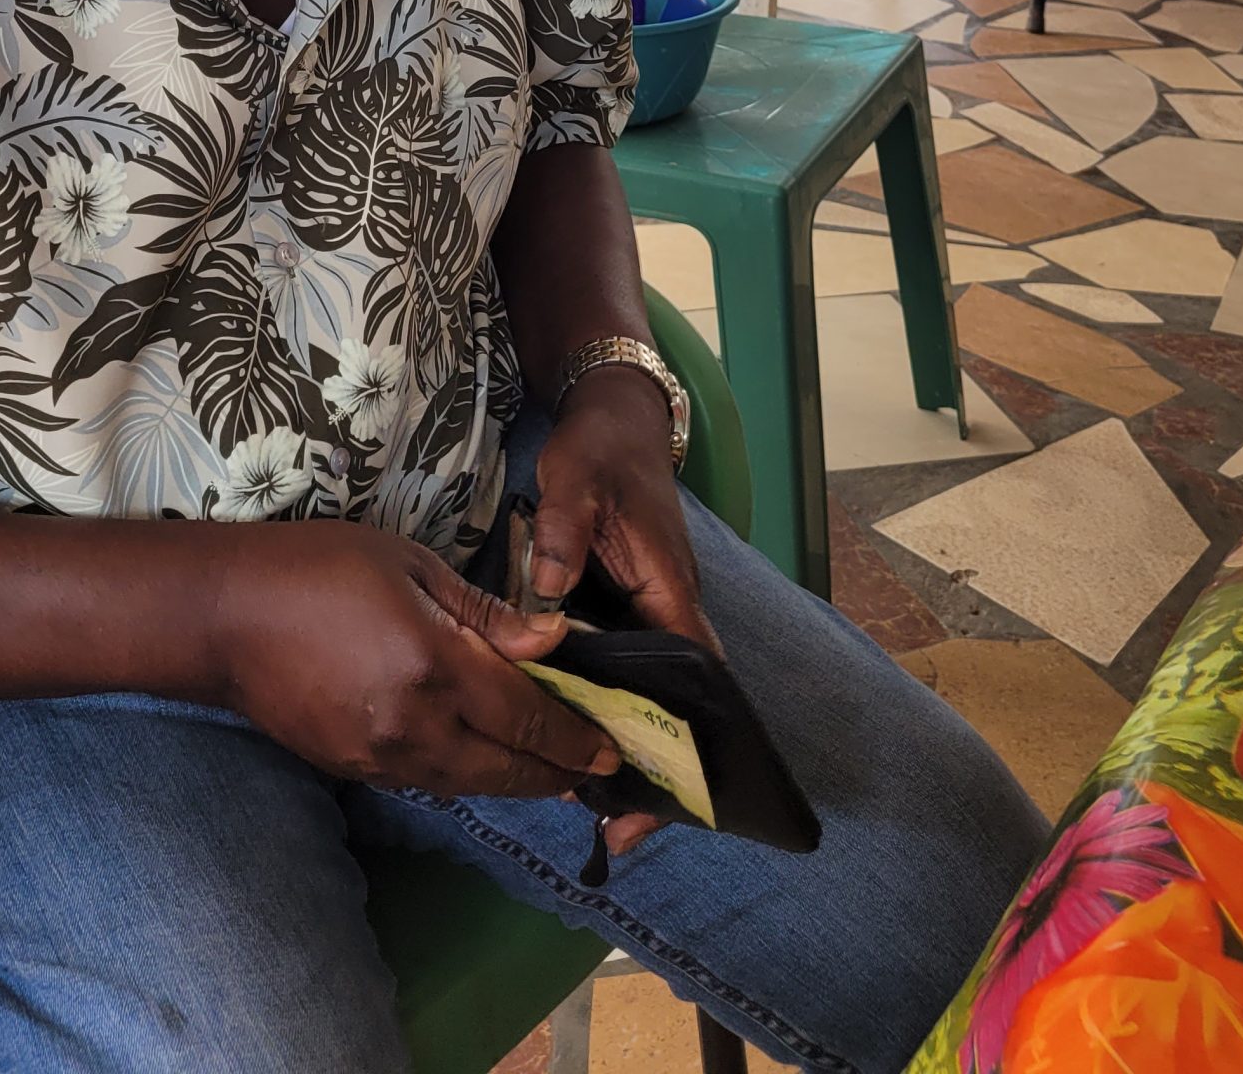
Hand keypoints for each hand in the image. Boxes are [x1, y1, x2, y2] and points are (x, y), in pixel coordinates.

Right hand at [210, 521, 620, 800]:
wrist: (223, 615)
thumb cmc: (317, 567)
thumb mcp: (408, 564)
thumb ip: (483, 612)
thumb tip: (553, 640)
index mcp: (433, 667)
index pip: (526, 718)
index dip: (576, 738)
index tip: (613, 748)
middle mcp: (413, 727)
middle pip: (506, 769)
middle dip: (557, 774)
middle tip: (597, 771)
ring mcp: (380, 758)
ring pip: (468, 786)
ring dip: (514, 782)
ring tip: (553, 774)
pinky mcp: (352, 770)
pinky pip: (427, 782)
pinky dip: (465, 775)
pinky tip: (480, 759)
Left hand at [531, 368, 718, 852]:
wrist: (614, 415)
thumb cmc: (601, 449)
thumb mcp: (576, 481)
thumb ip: (564, 535)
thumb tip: (548, 598)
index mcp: (670, 588)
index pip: (694, 680)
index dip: (682, 743)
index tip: (659, 800)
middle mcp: (671, 606)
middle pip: (677, 702)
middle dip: (655, 764)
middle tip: (615, 827)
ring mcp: (651, 606)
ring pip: (651, 689)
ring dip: (628, 738)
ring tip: (589, 800)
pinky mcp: (627, 601)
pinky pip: (625, 665)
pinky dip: (607, 702)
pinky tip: (569, 730)